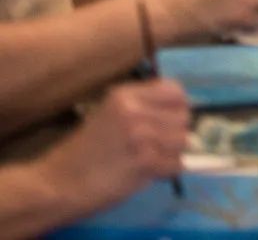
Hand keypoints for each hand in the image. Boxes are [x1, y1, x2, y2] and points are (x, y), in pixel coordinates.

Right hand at [38, 80, 189, 209]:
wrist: (57, 184)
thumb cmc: (83, 153)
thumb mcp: (109, 116)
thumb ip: (142, 108)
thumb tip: (180, 110)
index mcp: (125, 95)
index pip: (175, 90)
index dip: (177, 107)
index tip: (168, 121)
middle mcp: (135, 110)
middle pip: (183, 116)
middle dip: (175, 133)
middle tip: (157, 147)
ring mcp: (141, 135)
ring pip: (183, 141)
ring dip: (171, 154)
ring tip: (150, 161)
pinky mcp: (144, 161)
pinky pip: (176, 164)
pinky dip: (167, 172)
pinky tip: (147, 174)